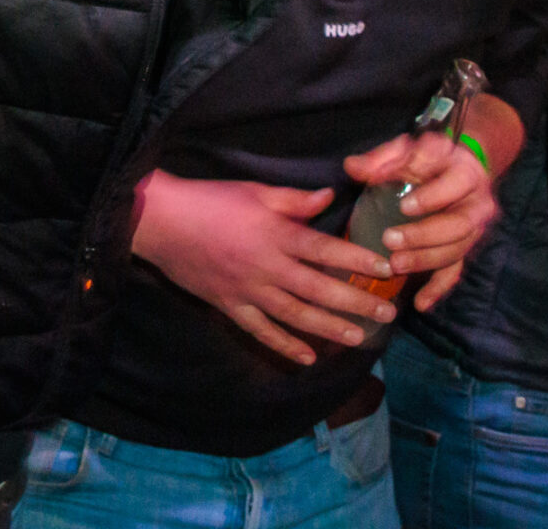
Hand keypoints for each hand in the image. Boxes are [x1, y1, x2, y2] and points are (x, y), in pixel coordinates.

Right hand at [130, 170, 396, 366]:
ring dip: (329, 327)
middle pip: (318, 288)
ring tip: (358, 337)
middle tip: (386, 312)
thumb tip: (329, 198)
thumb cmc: (209, 200)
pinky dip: (284, 345)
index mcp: (275, 233)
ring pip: (295, 315)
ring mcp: (247, 290)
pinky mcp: (229, 305)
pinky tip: (308, 357)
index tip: (386, 267)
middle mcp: (266, 266)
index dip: (357, 259)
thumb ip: (293, 199)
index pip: (325, 249)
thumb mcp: (254, 190)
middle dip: (355, 301)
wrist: (160, 222)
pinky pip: (260, 331)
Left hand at [342, 133, 497, 311]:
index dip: (432, 197)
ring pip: (457, 250)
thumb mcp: (405, 150)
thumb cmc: (427, 158)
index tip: (404, 207)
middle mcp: (476, 202)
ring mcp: (474, 228)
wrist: (463, 168)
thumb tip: (352, 167)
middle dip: (424, 235)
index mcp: (463, 171)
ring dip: (426, 260)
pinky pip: (456, 271)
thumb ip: (380, 158)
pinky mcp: (464, 248)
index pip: (453, 183)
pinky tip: (420, 303)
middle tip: (390, 239)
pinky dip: (438, 289)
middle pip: (459, 224)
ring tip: (395, 265)